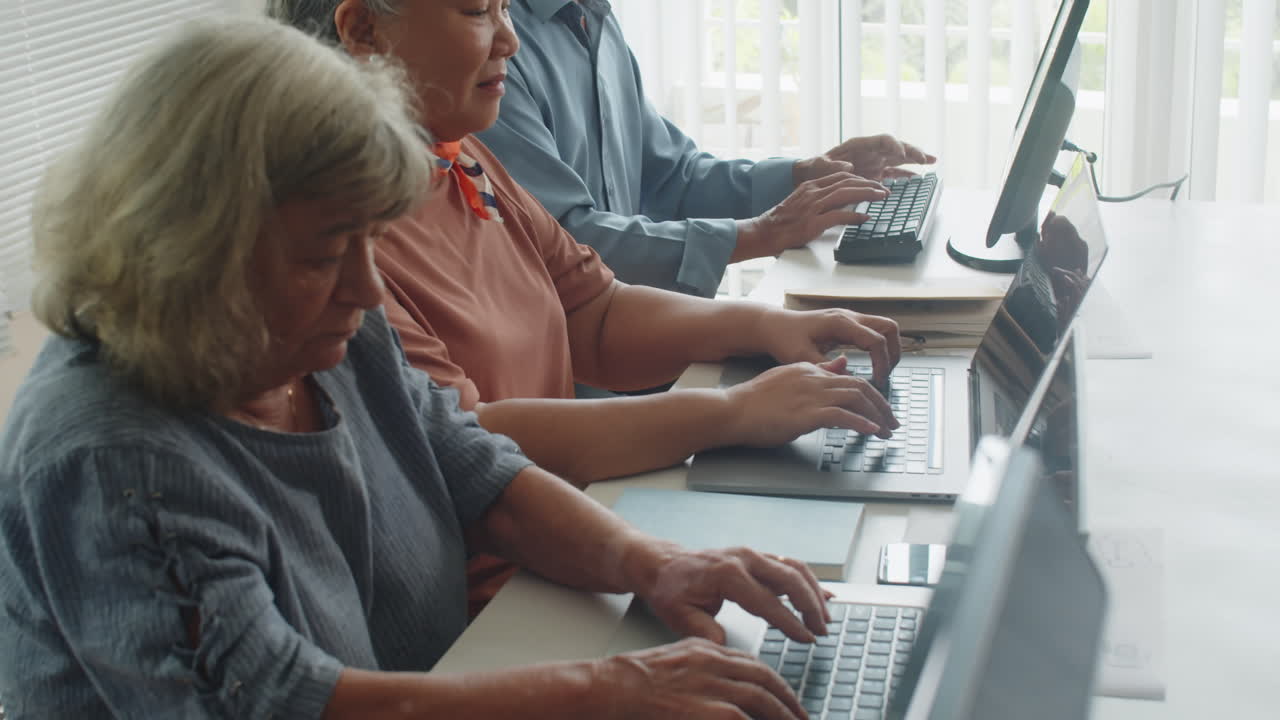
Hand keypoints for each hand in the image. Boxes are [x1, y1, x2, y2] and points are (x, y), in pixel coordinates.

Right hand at [593, 637, 805, 719]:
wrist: (613, 686)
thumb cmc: (633, 679)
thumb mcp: (672, 661)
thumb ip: (698, 668)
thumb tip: (719, 688)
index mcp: (705, 649)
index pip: (750, 662)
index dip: (773, 680)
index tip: (783, 693)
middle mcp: (714, 663)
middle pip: (764, 678)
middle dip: (787, 698)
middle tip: (800, 714)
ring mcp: (715, 686)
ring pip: (763, 699)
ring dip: (785, 714)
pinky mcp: (713, 711)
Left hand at [635, 545, 829, 644]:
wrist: (663, 565)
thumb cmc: (671, 589)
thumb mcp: (680, 615)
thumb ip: (704, 632)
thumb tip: (725, 646)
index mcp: (727, 574)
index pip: (767, 601)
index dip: (790, 622)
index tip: (806, 638)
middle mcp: (743, 559)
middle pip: (789, 578)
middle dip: (810, 605)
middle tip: (822, 630)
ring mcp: (751, 555)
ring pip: (793, 567)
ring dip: (813, 591)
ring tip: (825, 616)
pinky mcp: (755, 557)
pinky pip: (787, 565)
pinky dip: (806, 580)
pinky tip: (821, 594)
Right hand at [724, 356, 898, 443]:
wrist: (732, 410)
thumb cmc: (753, 401)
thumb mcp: (787, 380)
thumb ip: (814, 373)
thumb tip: (840, 365)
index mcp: (809, 369)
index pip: (848, 378)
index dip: (869, 394)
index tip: (878, 410)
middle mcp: (814, 378)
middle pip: (860, 386)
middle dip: (881, 405)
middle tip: (892, 422)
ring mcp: (811, 395)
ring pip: (857, 399)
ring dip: (877, 417)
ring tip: (887, 431)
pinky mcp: (807, 413)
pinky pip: (843, 416)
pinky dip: (862, 424)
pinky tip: (871, 432)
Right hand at [733, 173, 888, 262]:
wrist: (764, 232)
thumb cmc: (782, 222)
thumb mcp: (800, 203)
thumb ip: (819, 199)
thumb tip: (840, 202)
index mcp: (810, 186)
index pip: (841, 177)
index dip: (861, 179)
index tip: (874, 184)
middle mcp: (813, 193)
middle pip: (847, 182)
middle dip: (869, 185)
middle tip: (885, 190)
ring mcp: (812, 207)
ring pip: (846, 194)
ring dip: (867, 195)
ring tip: (882, 197)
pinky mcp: (812, 223)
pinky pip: (839, 216)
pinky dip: (855, 216)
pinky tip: (866, 218)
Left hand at [756, 307, 901, 388]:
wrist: (773, 326)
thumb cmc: (783, 338)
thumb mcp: (800, 357)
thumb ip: (824, 367)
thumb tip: (847, 377)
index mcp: (840, 323)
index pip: (876, 340)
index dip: (882, 363)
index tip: (878, 381)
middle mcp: (848, 317)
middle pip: (889, 328)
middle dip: (893, 353)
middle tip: (886, 376)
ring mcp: (850, 319)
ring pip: (884, 328)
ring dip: (889, 350)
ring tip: (882, 372)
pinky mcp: (847, 325)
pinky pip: (873, 333)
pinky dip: (878, 348)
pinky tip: (871, 366)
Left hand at [820, 133, 935, 180]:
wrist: (814, 175)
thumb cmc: (816, 168)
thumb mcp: (820, 165)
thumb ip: (832, 165)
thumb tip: (848, 168)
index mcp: (859, 145)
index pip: (882, 140)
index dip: (894, 145)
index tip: (901, 154)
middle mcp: (871, 152)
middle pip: (896, 147)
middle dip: (912, 151)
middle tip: (926, 158)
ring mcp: (875, 163)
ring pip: (900, 159)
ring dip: (916, 160)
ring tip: (932, 161)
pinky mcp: (876, 174)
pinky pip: (895, 173)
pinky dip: (907, 175)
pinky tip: (919, 178)